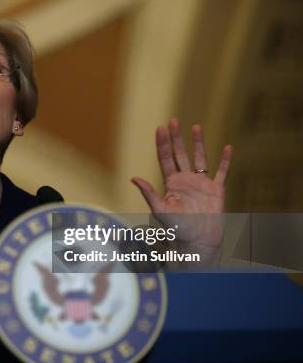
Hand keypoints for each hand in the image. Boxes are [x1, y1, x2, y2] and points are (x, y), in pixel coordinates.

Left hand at [131, 119, 231, 262]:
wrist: (198, 242)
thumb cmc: (177, 229)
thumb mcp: (160, 211)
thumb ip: (148, 193)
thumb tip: (134, 178)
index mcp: (171, 184)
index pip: (165, 158)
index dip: (162, 143)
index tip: (160, 128)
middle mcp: (185, 180)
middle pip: (180, 154)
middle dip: (176, 138)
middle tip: (173, 120)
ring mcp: (201, 184)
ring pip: (200, 158)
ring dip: (198, 143)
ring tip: (195, 126)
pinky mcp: (217, 190)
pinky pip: (222, 172)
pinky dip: (225, 160)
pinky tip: (227, 147)